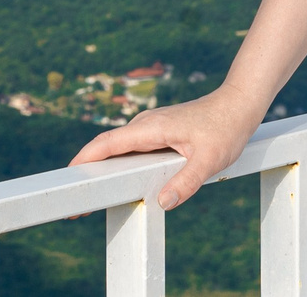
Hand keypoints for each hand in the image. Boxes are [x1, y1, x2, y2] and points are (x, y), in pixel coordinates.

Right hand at [69, 88, 267, 209]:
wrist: (239, 104)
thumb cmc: (226, 129)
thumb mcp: (210, 160)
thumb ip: (187, 182)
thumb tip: (163, 202)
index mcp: (151, 127)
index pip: (107, 143)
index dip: (84, 160)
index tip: (67, 177)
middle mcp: (145, 125)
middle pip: (106, 147)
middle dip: (86, 170)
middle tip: (75, 203)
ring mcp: (150, 128)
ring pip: (118, 148)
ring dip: (102, 168)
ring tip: (89, 197)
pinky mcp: (158, 133)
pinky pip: (131, 149)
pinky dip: (118, 164)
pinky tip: (117, 182)